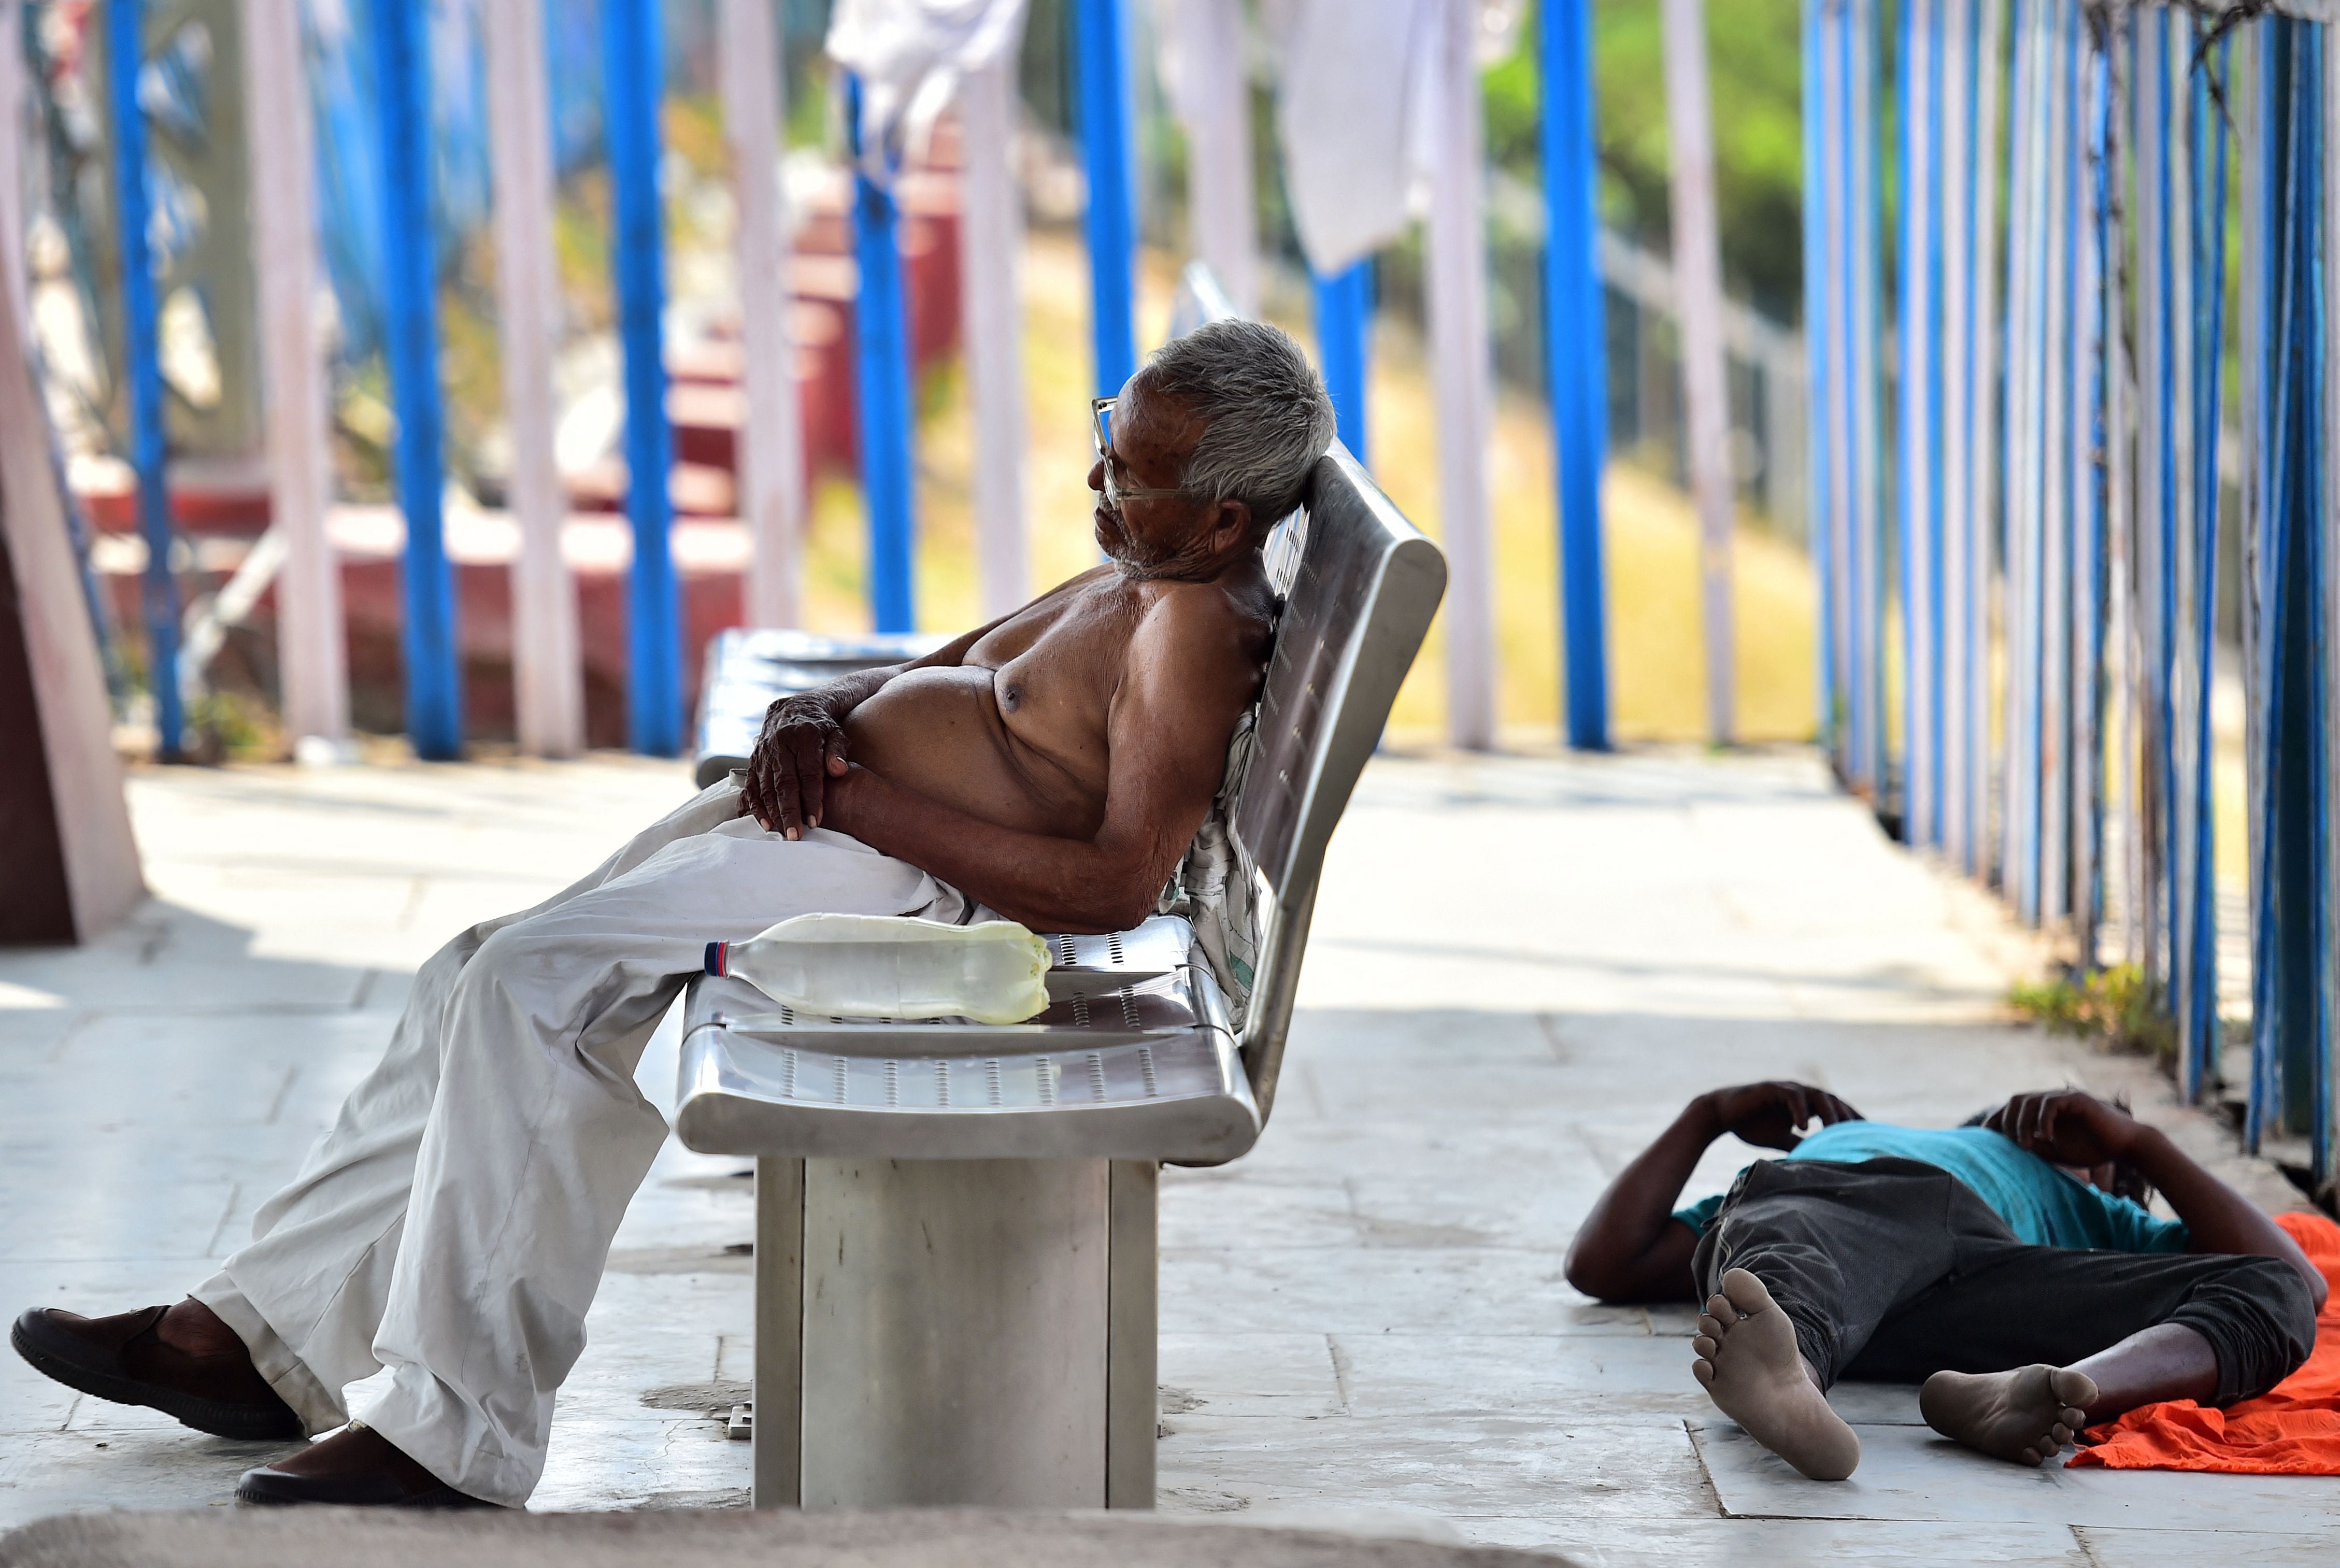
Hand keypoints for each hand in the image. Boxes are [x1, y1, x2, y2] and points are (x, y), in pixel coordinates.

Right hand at [741, 697, 848, 838]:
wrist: (793, 708)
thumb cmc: (821, 727)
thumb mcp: (836, 733)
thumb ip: (838, 751)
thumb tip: (839, 770)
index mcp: (804, 737)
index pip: (808, 772)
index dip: (812, 798)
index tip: (816, 820)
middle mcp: (780, 744)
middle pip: (784, 783)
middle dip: (789, 811)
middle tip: (795, 836)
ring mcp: (764, 753)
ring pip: (766, 786)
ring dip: (772, 812)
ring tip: (781, 833)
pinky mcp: (754, 760)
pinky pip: (752, 786)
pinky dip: (756, 806)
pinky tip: (765, 823)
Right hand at [1701, 1081, 1862, 1151]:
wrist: (1721, 1114)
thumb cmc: (1751, 1125)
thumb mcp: (1781, 1138)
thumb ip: (1799, 1144)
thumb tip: (1818, 1159)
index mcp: (1805, 1104)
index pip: (1835, 1109)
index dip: (1852, 1120)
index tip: (1868, 1135)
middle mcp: (1800, 1093)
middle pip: (1832, 1101)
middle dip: (1847, 1117)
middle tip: (1859, 1136)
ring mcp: (1787, 1089)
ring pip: (1816, 1096)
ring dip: (1828, 1113)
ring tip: (1834, 1131)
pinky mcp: (1771, 1088)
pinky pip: (1792, 1096)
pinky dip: (1800, 1110)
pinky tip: (1804, 1126)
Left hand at [1981, 1090, 2142, 1167]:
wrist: (2124, 1147)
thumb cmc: (2090, 1149)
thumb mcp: (2054, 1152)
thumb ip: (2032, 1145)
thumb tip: (2006, 1145)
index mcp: (2042, 1111)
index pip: (2012, 1109)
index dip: (1996, 1120)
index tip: (1985, 1137)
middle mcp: (2050, 1100)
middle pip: (2015, 1101)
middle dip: (2008, 1122)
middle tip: (2014, 1144)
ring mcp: (2063, 1097)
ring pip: (2029, 1100)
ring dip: (2022, 1123)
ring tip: (2026, 1144)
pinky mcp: (2077, 1099)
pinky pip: (2051, 1103)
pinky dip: (2043, 1120)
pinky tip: (2046, 1137)